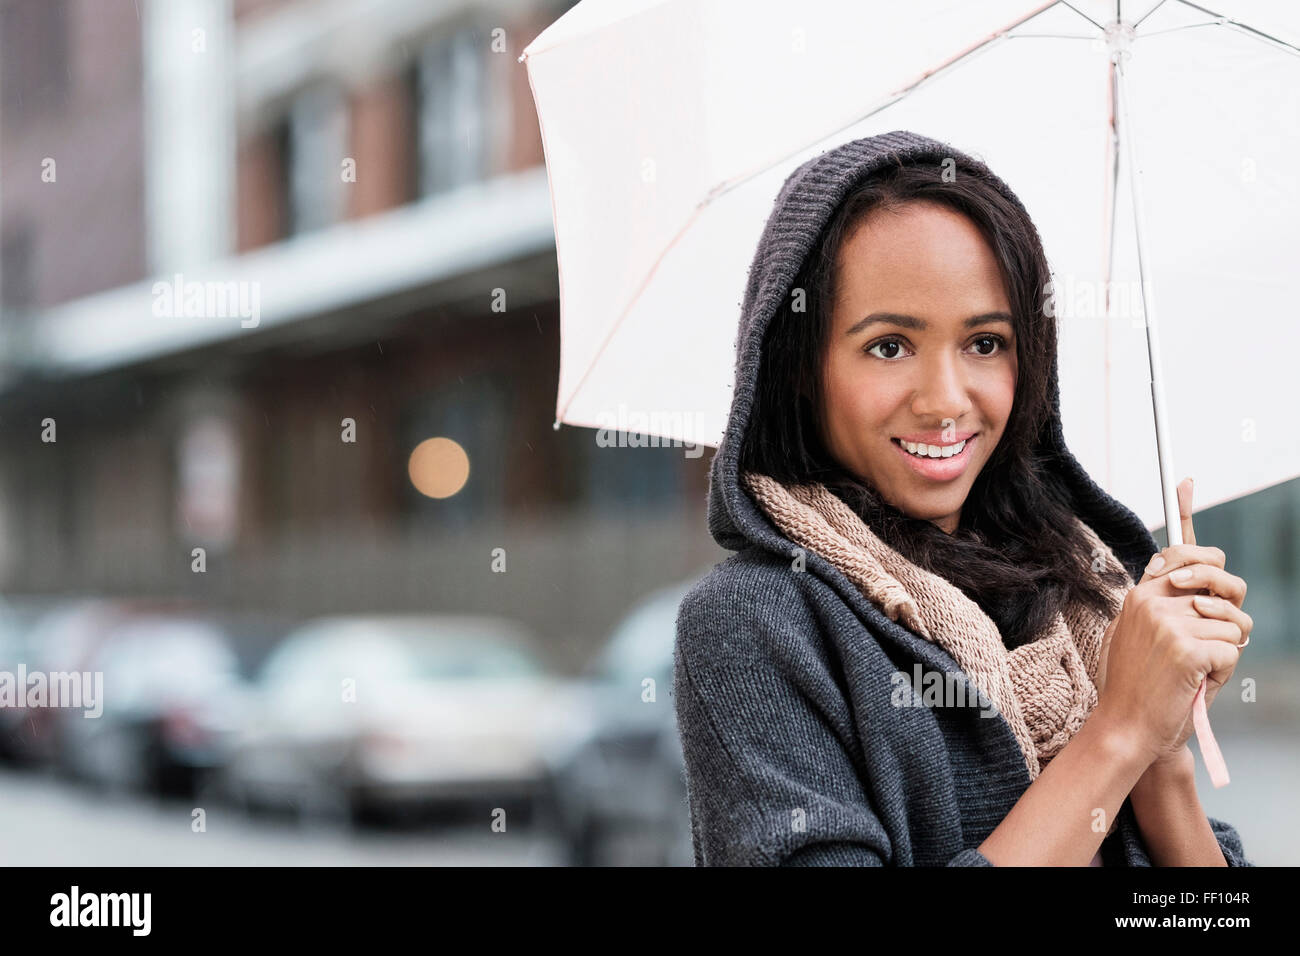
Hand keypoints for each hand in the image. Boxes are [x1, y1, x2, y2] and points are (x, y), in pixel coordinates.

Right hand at [1095, 477, 1250, 756]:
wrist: (1124, 727)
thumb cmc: (1137, 688)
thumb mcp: (1137, 636)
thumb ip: (1159, 606)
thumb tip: (1182, 578)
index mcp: (1139, 595)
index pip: (1174, 552)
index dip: (1185, 516)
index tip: (1185, 482)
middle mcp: (1152, 600)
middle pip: (1219, 578)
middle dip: (1232, 601)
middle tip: (1222, 631)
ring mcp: (1169, 622)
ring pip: (1233, 620)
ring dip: (1226, 649)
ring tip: (1197, 670)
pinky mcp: (1188, 646)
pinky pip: (1232, 648)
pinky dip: (1223, 670)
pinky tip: (1196, 683)